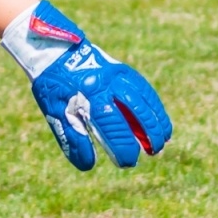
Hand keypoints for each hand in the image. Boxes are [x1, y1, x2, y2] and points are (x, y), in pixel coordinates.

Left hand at [2, 1, 171, 170]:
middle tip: (154, 152)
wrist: (53, 52)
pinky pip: (144, 89)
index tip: (128, 162)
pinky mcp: (122, 70)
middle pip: (137, 112)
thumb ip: (72, 139)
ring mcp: (118, 75)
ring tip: (164, 138)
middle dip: (149, 134)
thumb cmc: (54, 88)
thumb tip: (88, 165)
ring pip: (145, 99)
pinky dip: (153, 105)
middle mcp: (109, 84)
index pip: (114, 128)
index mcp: (90, 97)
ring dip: (157, 120)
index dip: (123, 147)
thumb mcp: (56, 114)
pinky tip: (157, 117)